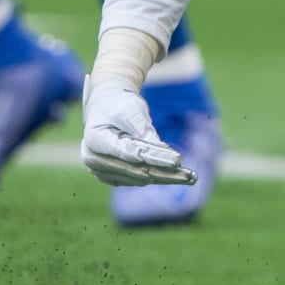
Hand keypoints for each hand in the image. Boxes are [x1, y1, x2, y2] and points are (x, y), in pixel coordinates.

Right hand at [80, 76, 195, 186]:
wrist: (107, 106)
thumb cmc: (121, 104)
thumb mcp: (133, 111)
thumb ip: (145, 132)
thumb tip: (165, 154)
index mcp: (95, 139)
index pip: (128, 153)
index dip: (154, 158)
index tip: (178, 161)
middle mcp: (94, 159)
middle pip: (136, 170)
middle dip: (166, 173)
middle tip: (191, 176)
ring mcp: (100, 171)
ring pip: (139, 178)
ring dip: (165, 178)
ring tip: (190, 177)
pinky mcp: (111, 177)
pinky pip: (137, 179)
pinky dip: (157, 177)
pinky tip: (178, 176)